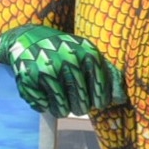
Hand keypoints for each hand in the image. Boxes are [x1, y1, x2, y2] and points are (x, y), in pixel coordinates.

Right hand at [0, 25, 124, 118]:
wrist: (28, 38)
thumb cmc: (65, 51)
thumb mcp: (88, 55)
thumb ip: (109, 75)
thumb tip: (121, 99)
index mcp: (86, 52)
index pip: (100, 92)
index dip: (99, 101)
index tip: (96, 103)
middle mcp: (67, 59)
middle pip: (82, 104)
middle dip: (80, 107)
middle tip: (77, 105)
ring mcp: (46, 69)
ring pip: (62, 109)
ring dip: (62, 110)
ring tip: (62, 105)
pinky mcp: (28, 78)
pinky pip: (43, 106)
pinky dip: (45, 106)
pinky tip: (45, 96)